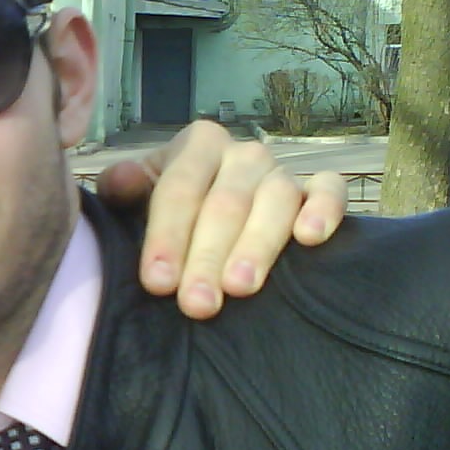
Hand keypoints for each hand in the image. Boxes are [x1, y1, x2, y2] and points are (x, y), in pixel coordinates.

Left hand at [93, 120, 345, 319]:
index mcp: (197, 145)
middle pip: (226, 204)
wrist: (212, 204)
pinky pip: (329, 191)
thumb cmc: (170, 208)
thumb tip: (121, 181)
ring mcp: (282, 170)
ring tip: (240, 288)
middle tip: (197, 304)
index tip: (158, 283)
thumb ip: (123, 188)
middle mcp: (242, 154)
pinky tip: (310, 239)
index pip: (179, 190)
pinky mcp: (319, 188)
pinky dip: (324, 209)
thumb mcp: (137, 194)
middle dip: (208, 257)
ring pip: (275, 202)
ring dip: (258, 247)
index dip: (167, 238)